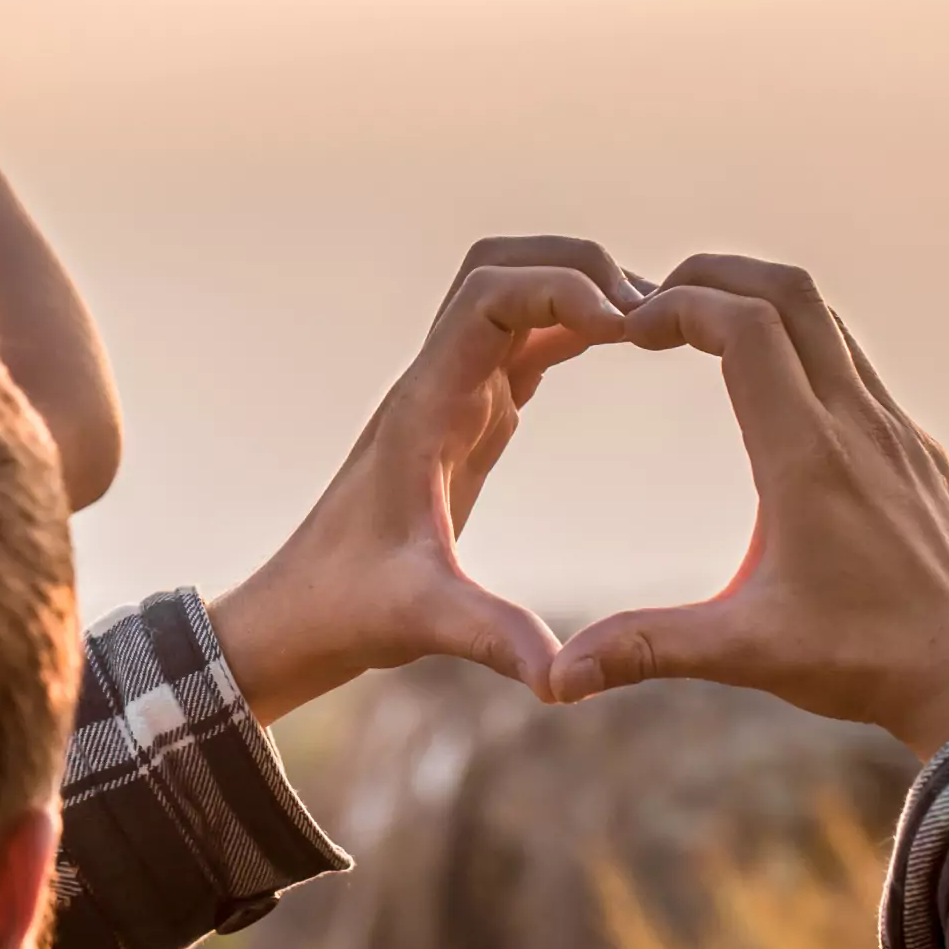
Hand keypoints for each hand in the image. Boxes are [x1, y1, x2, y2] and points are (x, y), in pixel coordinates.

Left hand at [208, 238, 642, 724]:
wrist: (298, 616)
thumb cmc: (346, 611)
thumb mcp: (423, 623)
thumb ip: (491, 638)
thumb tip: (560, 679)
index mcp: (424, 411)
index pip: (486, 299)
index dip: (560, 290)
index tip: (627, 323)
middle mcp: (433, 387)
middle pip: (498, 269)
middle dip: (575, 268)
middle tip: (651, 311)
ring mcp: (449, 399)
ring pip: (509, 299)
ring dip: (573, 291)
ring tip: (651, 322)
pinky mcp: (465, 423)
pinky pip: (520, 348)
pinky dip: (571, 331)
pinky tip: (621, 346)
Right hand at [549, 255, 948, 760]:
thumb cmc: (871, 666)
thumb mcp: (747, 653)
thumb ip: (648, 648)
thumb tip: (559, 677)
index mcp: (809, 456)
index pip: (745, 326)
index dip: (680, 306)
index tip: (630, 330)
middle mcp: (861, 426)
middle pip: (790, 292)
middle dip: (714, 277)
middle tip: (656, 304)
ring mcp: (900, 434)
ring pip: (830, 323)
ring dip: (763, 305)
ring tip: (705, 331)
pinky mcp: (922, 455)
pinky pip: (859, 368)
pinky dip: (805, 349)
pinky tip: (775, 395)